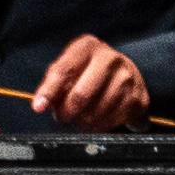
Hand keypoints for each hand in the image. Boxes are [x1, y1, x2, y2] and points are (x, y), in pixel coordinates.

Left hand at [32, 33, 152, 128]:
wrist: (129, 74)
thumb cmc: (91, 70)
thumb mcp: (70, 68)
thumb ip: (53, 83)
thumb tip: (42, 103)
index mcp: (88, 46)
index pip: (63, 70)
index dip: (48, 91)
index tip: (38, 107)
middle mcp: (110, 58)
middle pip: (80, 95)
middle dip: (66, 113)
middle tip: (62, 118)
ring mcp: (127, 78)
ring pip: (95, 114)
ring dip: (82, 123)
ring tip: (81, 119)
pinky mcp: (137, 98)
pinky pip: (110, 123)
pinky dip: (98, 128)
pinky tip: (98, 120)